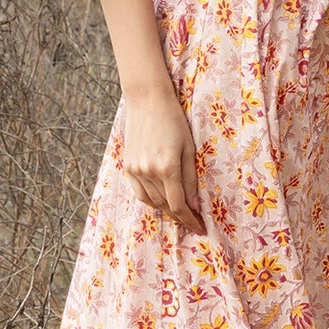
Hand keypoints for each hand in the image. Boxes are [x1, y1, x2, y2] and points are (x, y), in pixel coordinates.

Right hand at [122, 80, 204, 231]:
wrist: (147, 100)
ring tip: (179, 212)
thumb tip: (195, 205)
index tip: (200, 228)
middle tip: (193, 221)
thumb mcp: (189, 148)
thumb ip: (191, 178)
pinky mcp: (127, 166)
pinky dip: (151, 200)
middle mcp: (148, 172)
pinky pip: (139, 192)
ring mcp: (135, 170)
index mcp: (167, 167)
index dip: (190, 220)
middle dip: (180, 216)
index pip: (179, 205)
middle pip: (165, 206)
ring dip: (166, 210)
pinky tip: (161, 200)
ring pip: (151, 201)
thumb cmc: (174, 121)